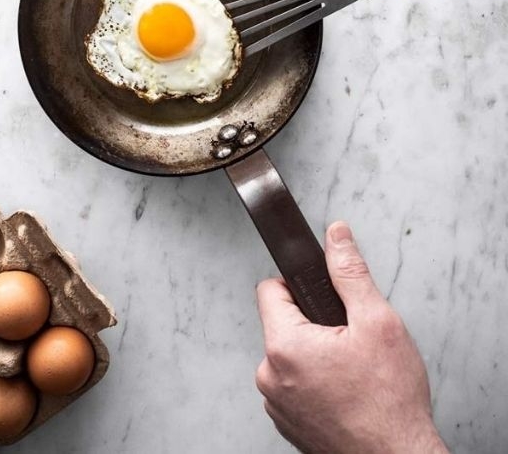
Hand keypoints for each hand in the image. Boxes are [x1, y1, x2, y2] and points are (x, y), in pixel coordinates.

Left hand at [255, 222, 447, 453]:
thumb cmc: (389, 402)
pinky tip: (346, 392)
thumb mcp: (378, 323)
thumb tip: (336, 237)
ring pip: (290, 357)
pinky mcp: (286, 420)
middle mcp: (270, 374)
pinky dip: (316, 383)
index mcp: (284, 344)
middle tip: (351, 341)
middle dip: (314, 325)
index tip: (322, 296)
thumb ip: (350, 274)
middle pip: (282, 324)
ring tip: (353, 372)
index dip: (298, 285)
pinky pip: (294, 385)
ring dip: (316, 356)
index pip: (269, 289)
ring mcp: (276, 401)